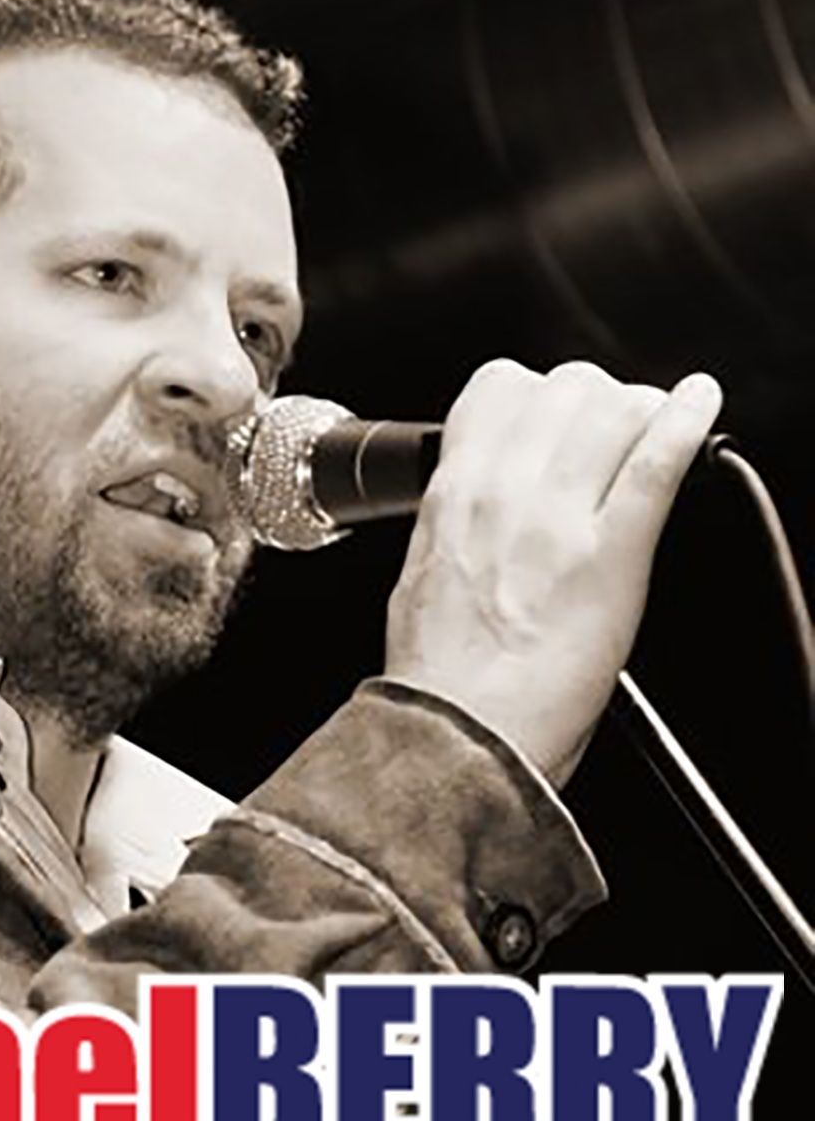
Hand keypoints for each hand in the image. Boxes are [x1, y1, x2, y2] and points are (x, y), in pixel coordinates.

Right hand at [384, 360, 722, 785]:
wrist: (458, 733)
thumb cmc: (438, 672)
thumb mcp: (419, 571)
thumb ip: (456, 521)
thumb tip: (484, 500)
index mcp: (451, 495)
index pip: (500, 387)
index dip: (540, 392)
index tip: (559, 415)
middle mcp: (500, 493)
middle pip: (565, 388)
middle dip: (598, 399)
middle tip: (613, 429)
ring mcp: (557, 520)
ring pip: (614, 410)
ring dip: (643, 409)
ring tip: (658, 426)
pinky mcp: (611, 556)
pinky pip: (657, 462)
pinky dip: (688, 421)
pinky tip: (701, 405)